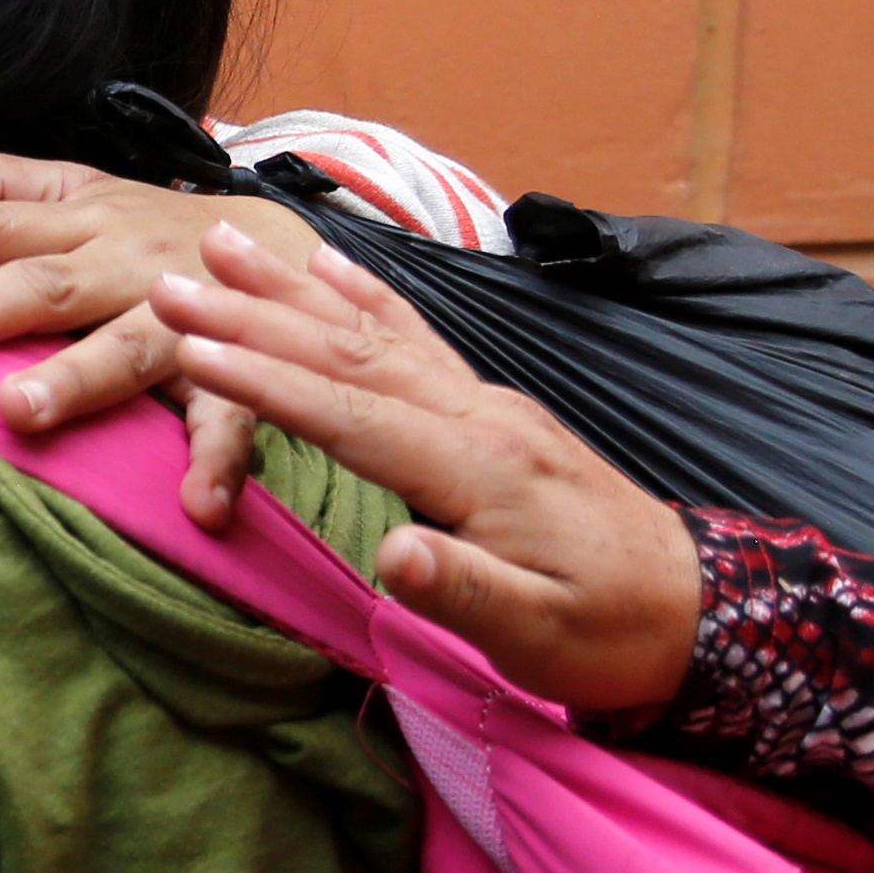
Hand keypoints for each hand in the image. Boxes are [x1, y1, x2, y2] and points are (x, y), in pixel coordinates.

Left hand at [0, 154, 316, 525]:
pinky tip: (198, 507)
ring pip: (130, 345)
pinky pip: (236, 415)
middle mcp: (125, 262)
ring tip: (17, 412)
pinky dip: (220, 459)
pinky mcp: (244, 369)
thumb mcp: (78, 189)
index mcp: (78, 221)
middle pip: (36, 285)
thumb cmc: (153, 228)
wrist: (287, 247)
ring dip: (78, 377)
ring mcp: (185, 316)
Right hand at [147, 221, 704, 711]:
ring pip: (375, 331)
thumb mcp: (538, 632)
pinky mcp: (497, 411)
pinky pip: (419, 337)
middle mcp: (481, 416)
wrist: (702, 610)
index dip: (266, 381)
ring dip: (293, 287)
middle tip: (171, 279)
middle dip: (254, 315)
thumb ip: (462, 589)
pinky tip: (334, 266)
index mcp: (480, 467)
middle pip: (349, 353)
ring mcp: (491, 404)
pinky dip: (369, 296)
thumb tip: (390, 554)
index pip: (353, 414)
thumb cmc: (610, 632)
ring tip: (223, 239)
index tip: (192, 347)